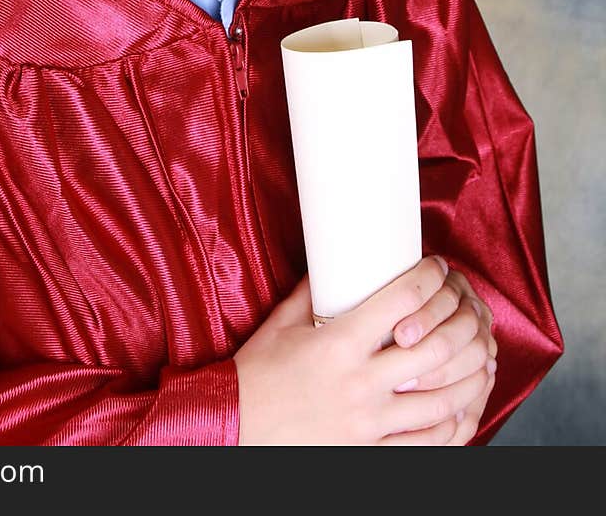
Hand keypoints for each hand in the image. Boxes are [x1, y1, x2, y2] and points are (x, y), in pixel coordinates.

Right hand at [234, 255, 484, 444]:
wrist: (235, 426)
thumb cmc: (256, 373)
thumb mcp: (282, 323)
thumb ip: (313, 292)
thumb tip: (335, 262)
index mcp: (338, 343)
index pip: (401, 301)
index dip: (428, 278)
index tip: (437, 267)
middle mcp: (359, 383)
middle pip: (433, 348)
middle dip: (460, 321)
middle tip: (466, 306)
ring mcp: (369, 423)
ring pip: (441, 400)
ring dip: (469, 375)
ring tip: (481, 354)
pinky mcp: (370, 452)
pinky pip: (427, 444)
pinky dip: (454, 424)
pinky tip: (463, 406)